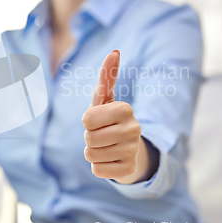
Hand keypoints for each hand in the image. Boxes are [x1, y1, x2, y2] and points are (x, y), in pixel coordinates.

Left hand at [82, 50, 156, 183]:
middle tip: (102, 135)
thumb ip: (107, 76)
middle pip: (88, 138)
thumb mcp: (105, 99)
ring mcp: (133, 151)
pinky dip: (99, 167)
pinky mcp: (128, 171)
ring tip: (106, 147)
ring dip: (93, 152)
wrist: (129, 150)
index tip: (100, 120)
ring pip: (91, 155)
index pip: (87, 119)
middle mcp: (134, 129)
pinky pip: (97, 170)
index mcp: (126, 109)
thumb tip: (114, 51)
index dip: (88, 121)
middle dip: (89, 138)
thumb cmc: (110, 120)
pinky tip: (111, 161)